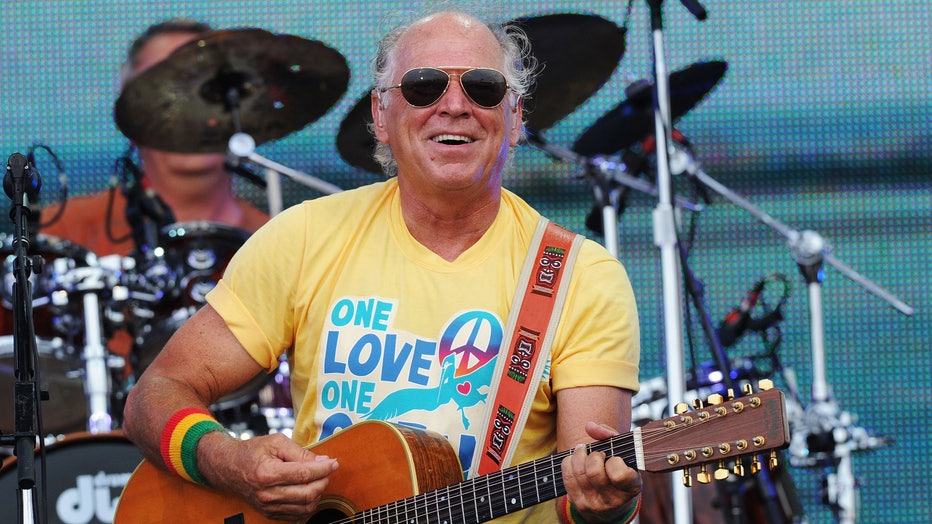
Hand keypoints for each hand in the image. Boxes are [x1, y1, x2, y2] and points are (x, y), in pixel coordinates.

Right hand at [200, 432, 338, 520]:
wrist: (228, 467)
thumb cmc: (252, 452)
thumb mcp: (276, 442)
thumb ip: (300, 452)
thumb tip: (323, 460)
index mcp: (267, 473)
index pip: (304, 474)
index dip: (323, 469)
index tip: (333, 462)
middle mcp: (267, 493)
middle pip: (307, 494)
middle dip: (323, 481)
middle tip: (327, 470)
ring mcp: (268, 506)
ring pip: (305, 507)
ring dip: (318, 494)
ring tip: (319, 480)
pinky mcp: (269, 513)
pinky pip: (296, 515)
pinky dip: (308, 505)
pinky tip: (310, 491)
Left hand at [560, 421, 640, 522]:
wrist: (613, 503)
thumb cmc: (619, 469)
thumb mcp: (622, 453)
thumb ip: (609, 435)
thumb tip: (589, 426)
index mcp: (631, 487)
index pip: (619, 475)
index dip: (614, 462)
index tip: (614, 458)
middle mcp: (614, 500)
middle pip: (593, 472)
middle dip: (593, 455)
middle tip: (597, 453)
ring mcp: (596, 505)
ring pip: (579, 473)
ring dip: (578, 456)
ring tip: (583, 451)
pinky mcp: (579, 505)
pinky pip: (567, 478)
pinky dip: (568, 463)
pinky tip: (575, 461)